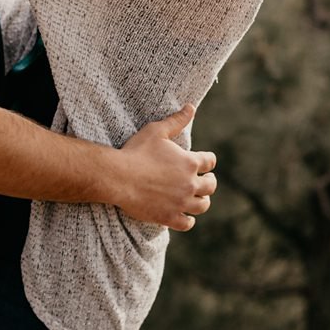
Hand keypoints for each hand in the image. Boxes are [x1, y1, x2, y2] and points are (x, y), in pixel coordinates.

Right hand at [113, 105, 218, 230]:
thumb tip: (191, 107)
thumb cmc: (136, 151)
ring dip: (202, 201)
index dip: (208, 161)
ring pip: (202, 206)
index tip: (205, 162)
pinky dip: (188, 220)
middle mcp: (190, 184)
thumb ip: (176, 120)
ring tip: (198, 198)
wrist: (118, 177)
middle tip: (205, 181)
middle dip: (209, 182)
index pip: (210, 162)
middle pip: (210, 186)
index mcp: (190, 162)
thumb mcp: (157, 131)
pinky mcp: (169, 217)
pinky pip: (187, 223)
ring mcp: (181, 203)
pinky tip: (185, 216)